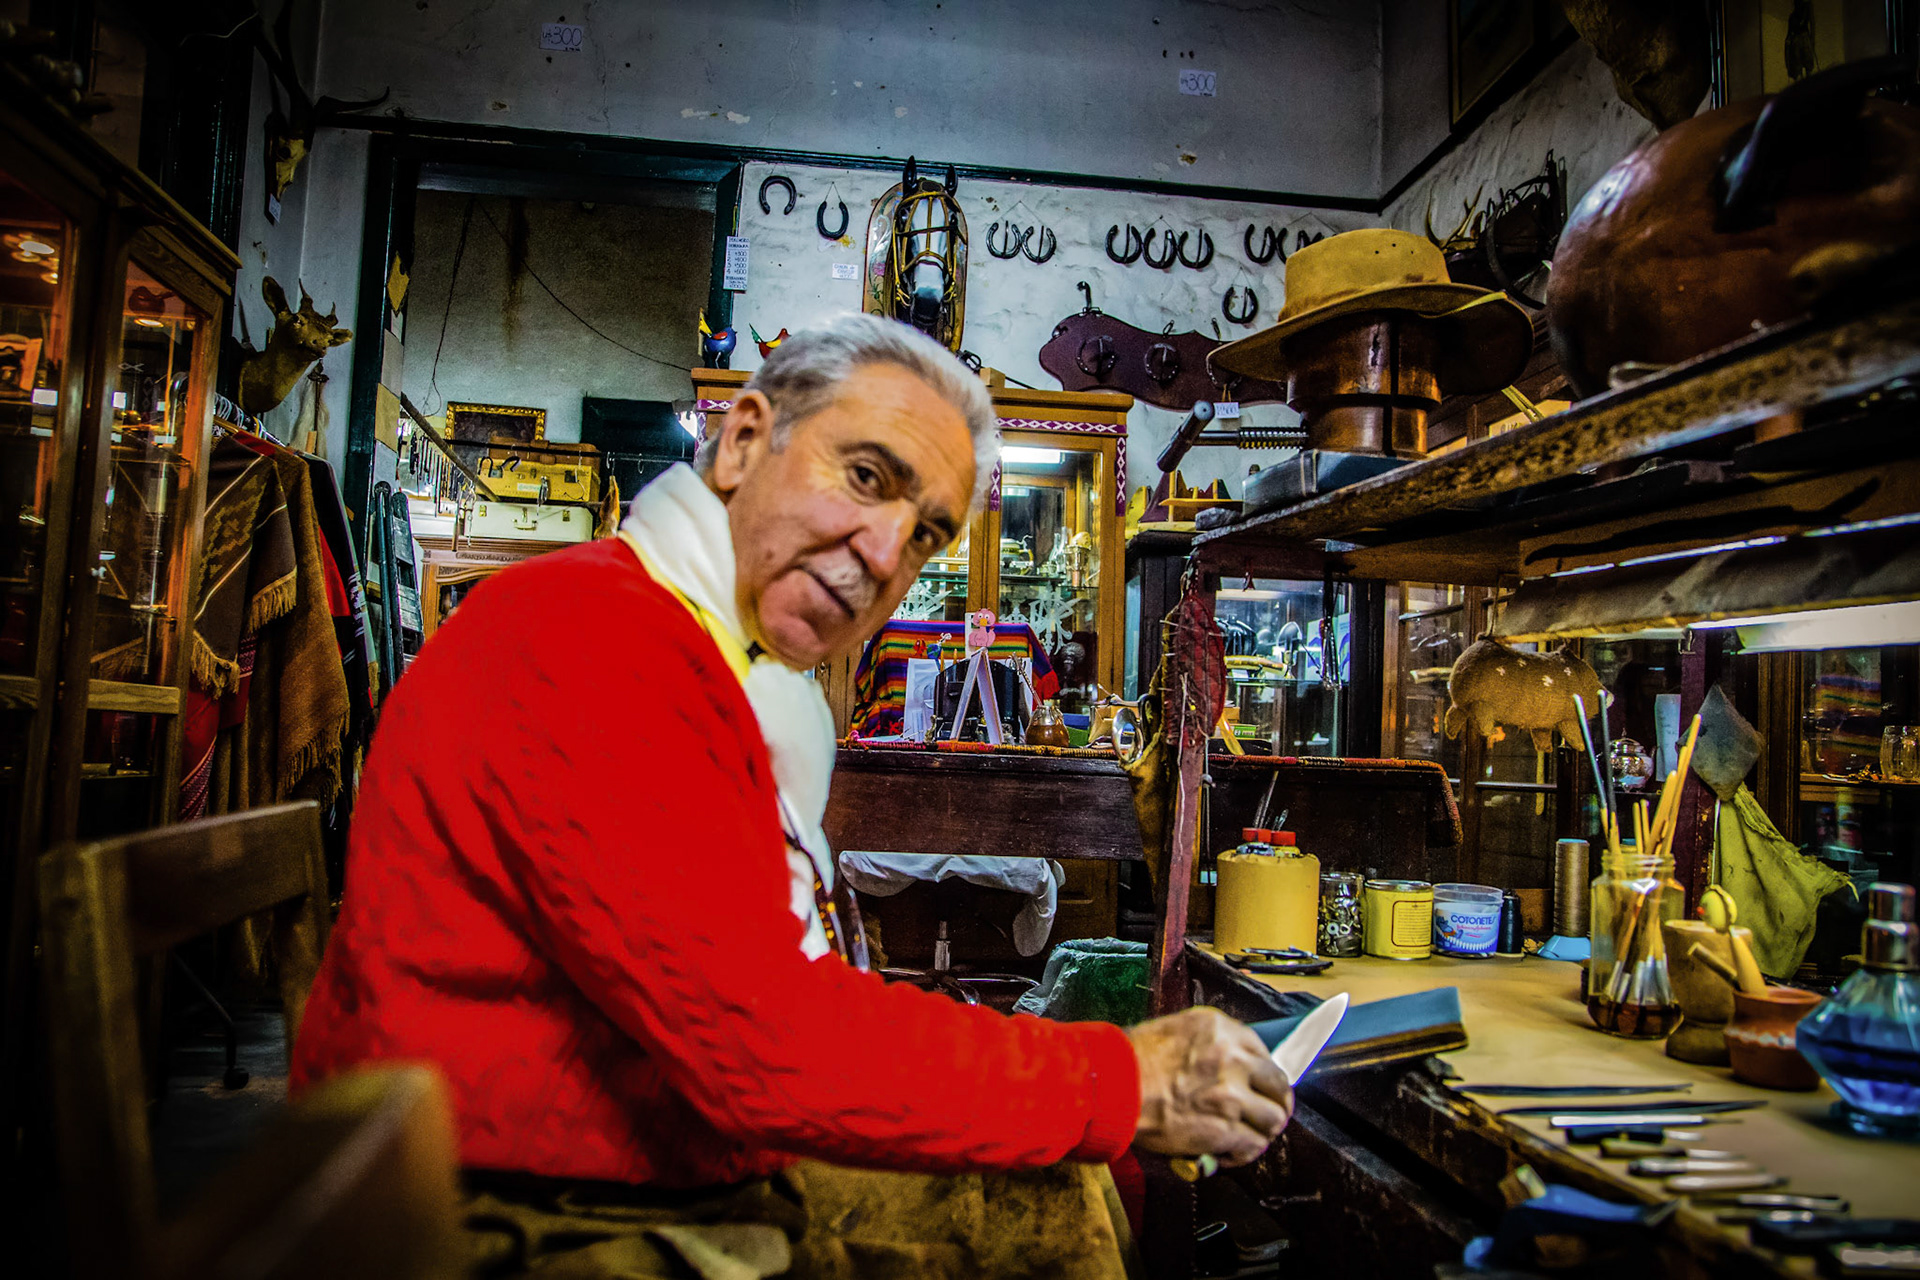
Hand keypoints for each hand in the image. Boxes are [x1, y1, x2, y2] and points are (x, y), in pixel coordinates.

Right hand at [1126, 1006, 1292, 1166]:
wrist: (1113, 1087)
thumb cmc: (1132, 1059)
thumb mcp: (1176, 1030)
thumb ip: (1209, 1042)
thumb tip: (1225, 1063)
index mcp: (1222, 1030)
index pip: (1265, 1053)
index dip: (1263, 1075)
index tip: (1260, 1086)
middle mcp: (1234, 1059)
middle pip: (1279, 1086)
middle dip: (1275, 1103)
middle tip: (1266, 1114)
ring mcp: (1232, 1096)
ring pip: (1273, 1119)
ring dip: (1262, 1131)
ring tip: (1248, 1137)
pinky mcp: (1224, 1130)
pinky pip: (1253, 1146)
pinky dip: (1244, 1154)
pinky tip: (1230, 1154)